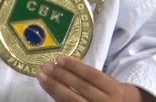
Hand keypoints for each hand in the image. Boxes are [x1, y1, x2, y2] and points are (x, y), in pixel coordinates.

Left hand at [37, 55, 153, 101]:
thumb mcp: (107, 83)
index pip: (93, 75)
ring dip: (54, 87)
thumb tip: (63, 62)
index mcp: (114, 89)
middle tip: (46, 66)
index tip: (59, 58)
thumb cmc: (109, 93)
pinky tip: (47, 89)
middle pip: (81, 87)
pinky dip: (56, 97)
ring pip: (72, 99)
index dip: (75, 66)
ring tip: (41, 76)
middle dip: (62, 75)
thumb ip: (90, 75)